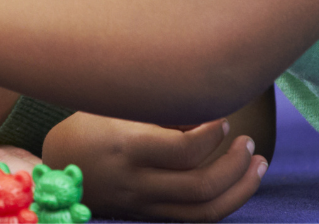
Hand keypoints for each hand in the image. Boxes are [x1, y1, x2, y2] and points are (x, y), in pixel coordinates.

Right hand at [41, 111, 266, 221]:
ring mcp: (144, 204)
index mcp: (128, 147)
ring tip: (259, 163)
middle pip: (201, 186)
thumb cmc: (91, 122)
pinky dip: (224, 201)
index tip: (223, 118)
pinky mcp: (150, 215)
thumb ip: (163, 110)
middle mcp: (137, 182)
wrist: (59, 163)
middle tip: (249, 141)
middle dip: (236, 164)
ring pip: (204, 211)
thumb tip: (208, 111)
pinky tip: (239, 182)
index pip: (186, 150)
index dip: (214, 135)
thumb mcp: (118, 104)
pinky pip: (194, 218)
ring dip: (241, 188)